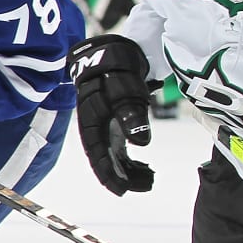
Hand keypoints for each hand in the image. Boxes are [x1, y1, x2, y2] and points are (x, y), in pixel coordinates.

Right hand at [69, 35, 153, 194]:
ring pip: (115, 158)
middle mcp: (96, 131)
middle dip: (124, 177)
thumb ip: (131, 117)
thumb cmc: (116, 71)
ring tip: (151, 176)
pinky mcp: (114, 126)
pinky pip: (121, 150)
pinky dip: (132, 161)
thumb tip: (142, 143)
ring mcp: (105, 129)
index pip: (99, 158)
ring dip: (130, 171)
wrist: (113, 52)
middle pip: (107, 162)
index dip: (110, 176)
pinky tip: (146, 165)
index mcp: (92, 125)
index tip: (124, 191)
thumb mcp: (125, 92)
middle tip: (148, 184)